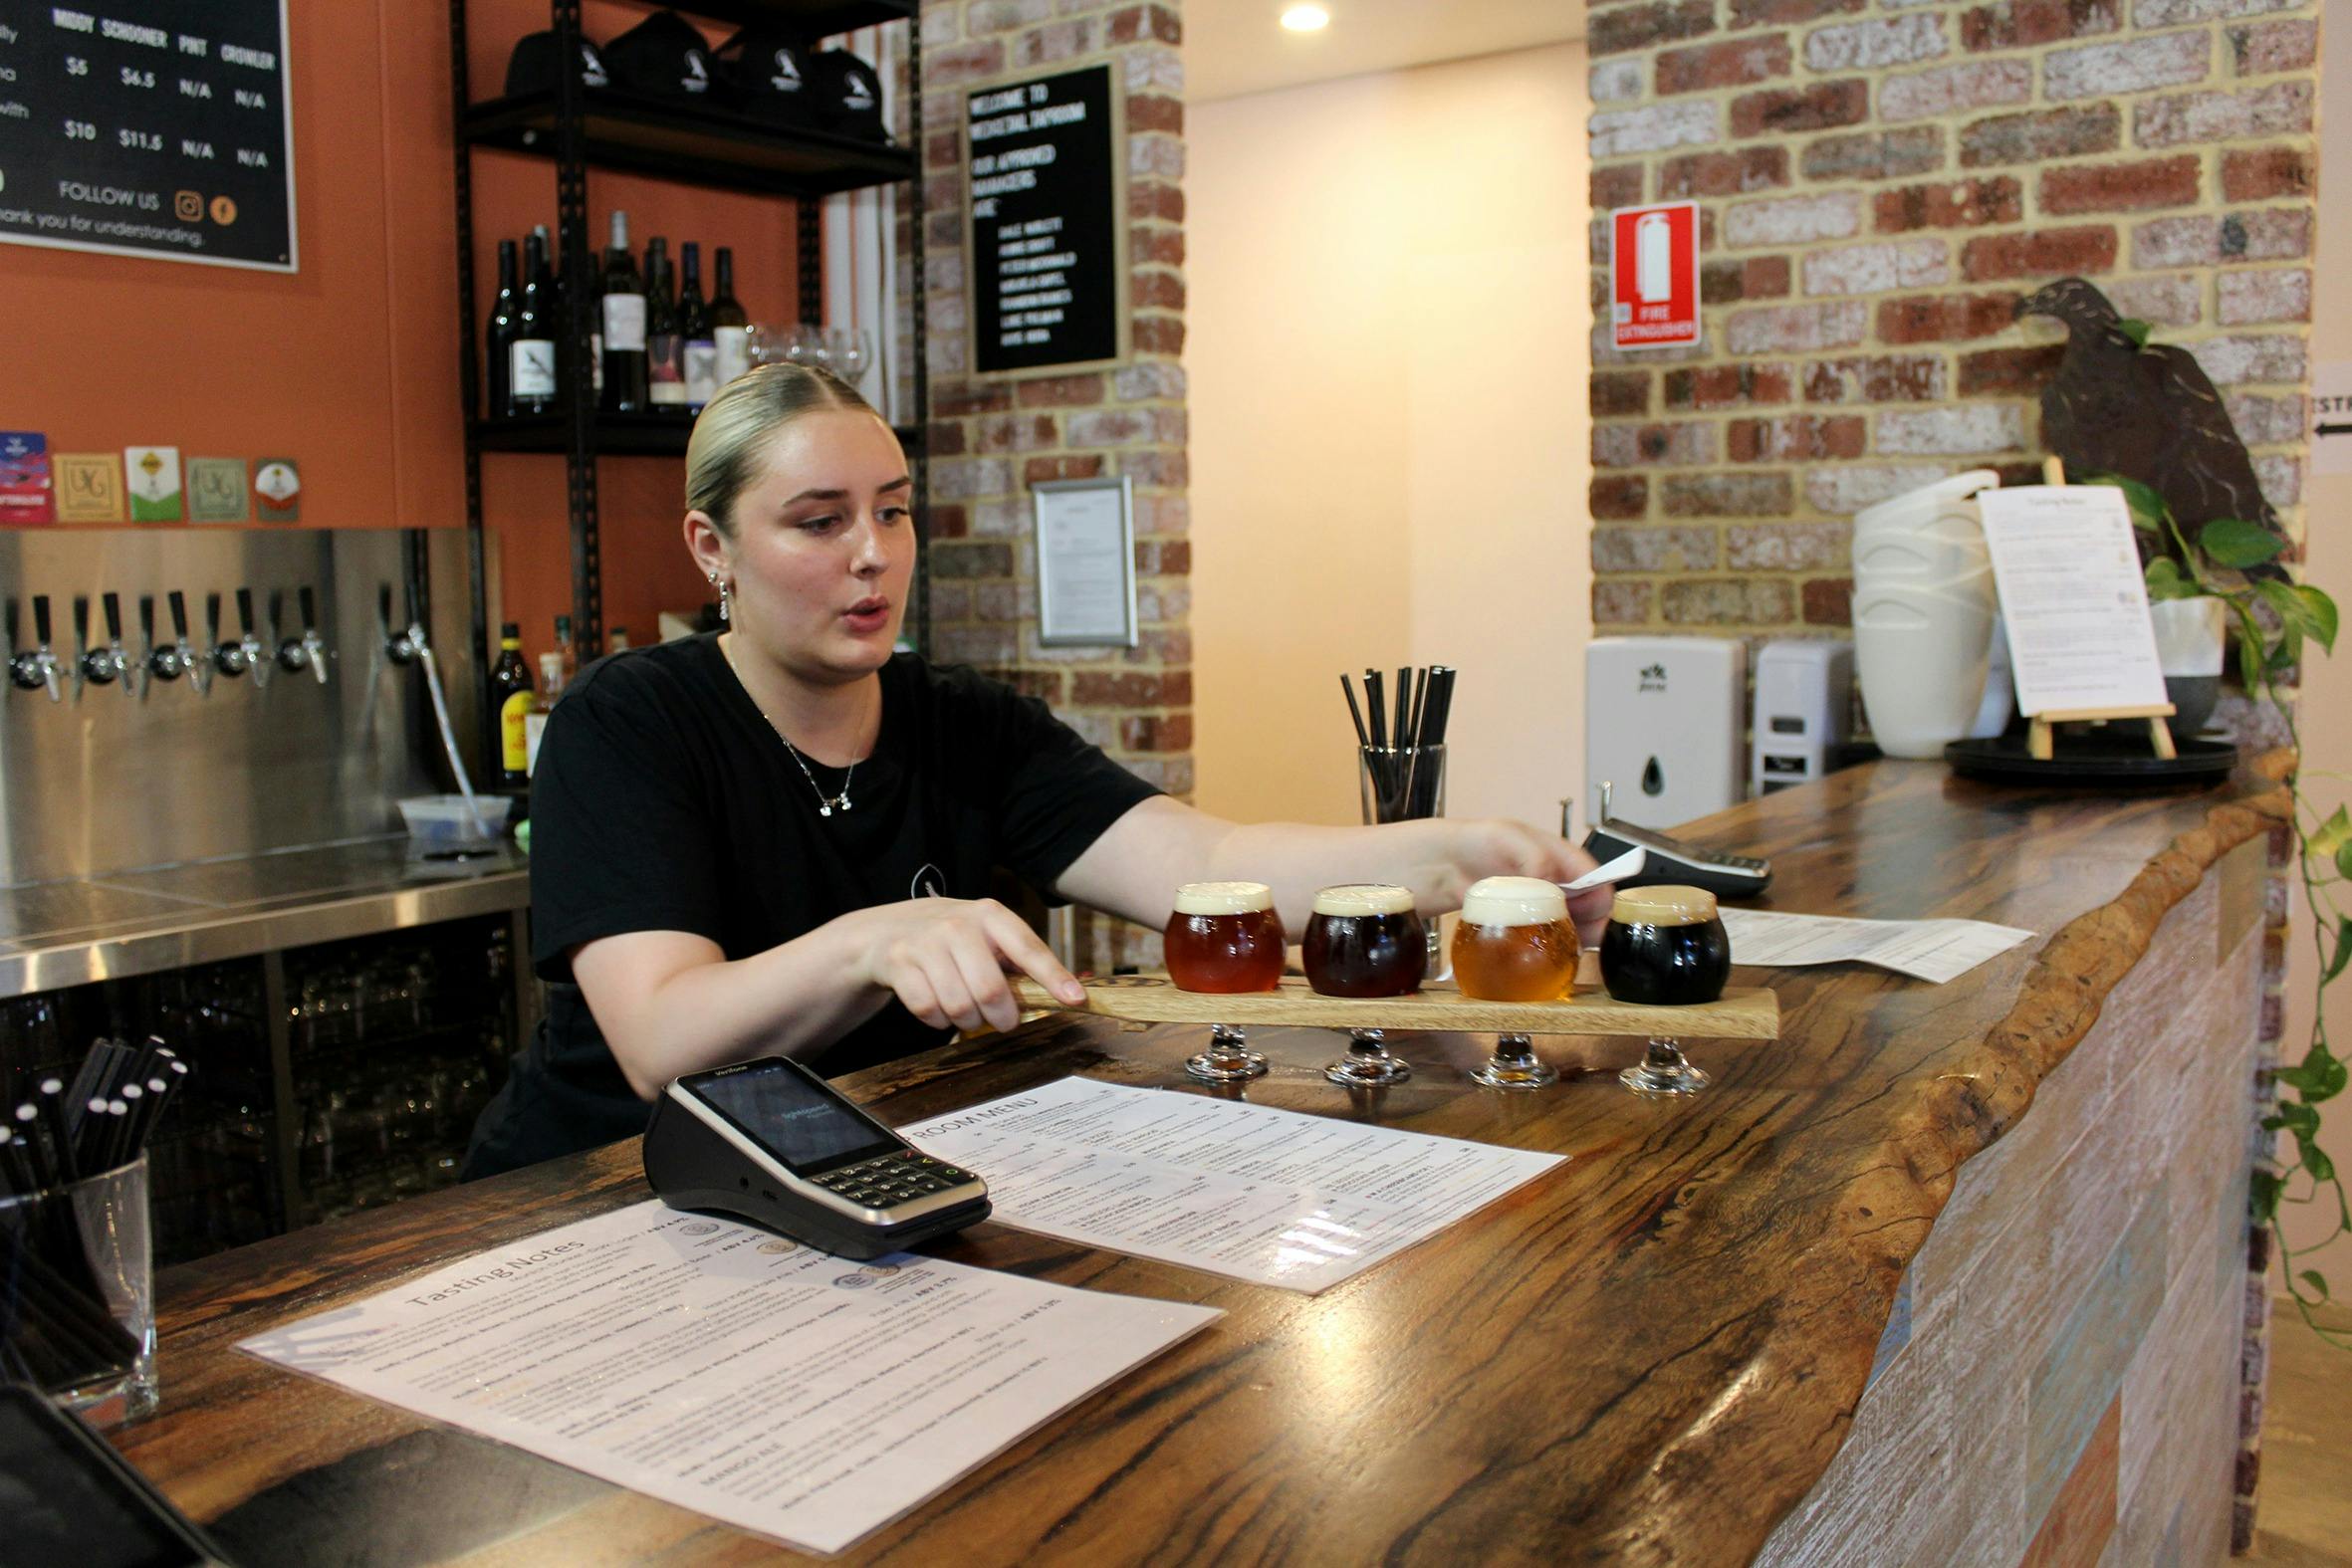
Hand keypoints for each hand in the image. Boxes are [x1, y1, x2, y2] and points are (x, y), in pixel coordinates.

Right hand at [845, 898, 1085, 1034]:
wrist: (886, 930)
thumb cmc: (952, 939)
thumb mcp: (986, 936)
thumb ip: (1018, 961)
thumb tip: (1067, 994)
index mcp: (990, 915)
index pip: (1029, 949)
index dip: (1054, 977)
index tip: (1076, 999)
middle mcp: (958, 925)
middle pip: (990, 991)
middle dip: (1002, 1018)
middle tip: (1003, 1021)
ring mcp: (925, 943)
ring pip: (959, 1007)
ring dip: (967, 1022)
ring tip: (967, 1012)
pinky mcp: (898, 963)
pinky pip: (929, 1011)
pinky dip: (938, 1021)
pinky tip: (939, 1009)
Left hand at [1443, 820, 1613, 944]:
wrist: (1444, 864)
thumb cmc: (1476, 842)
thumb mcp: (1506, 838)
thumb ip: (1534, 856)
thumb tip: (1552, 881)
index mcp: (1562, 858)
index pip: (1597, 880)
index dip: (1600, 898)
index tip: (1589, 916)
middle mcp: (1558, 883)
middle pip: (1590, 908)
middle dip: (1589, 925)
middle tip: (1572, 939)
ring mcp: (1542, 904)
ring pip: (1572, 926)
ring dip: (1570, 939)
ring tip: (1557, 949)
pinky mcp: (1526, 923)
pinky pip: (1547, 938)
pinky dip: (1549, 947)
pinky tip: (1539, 953)